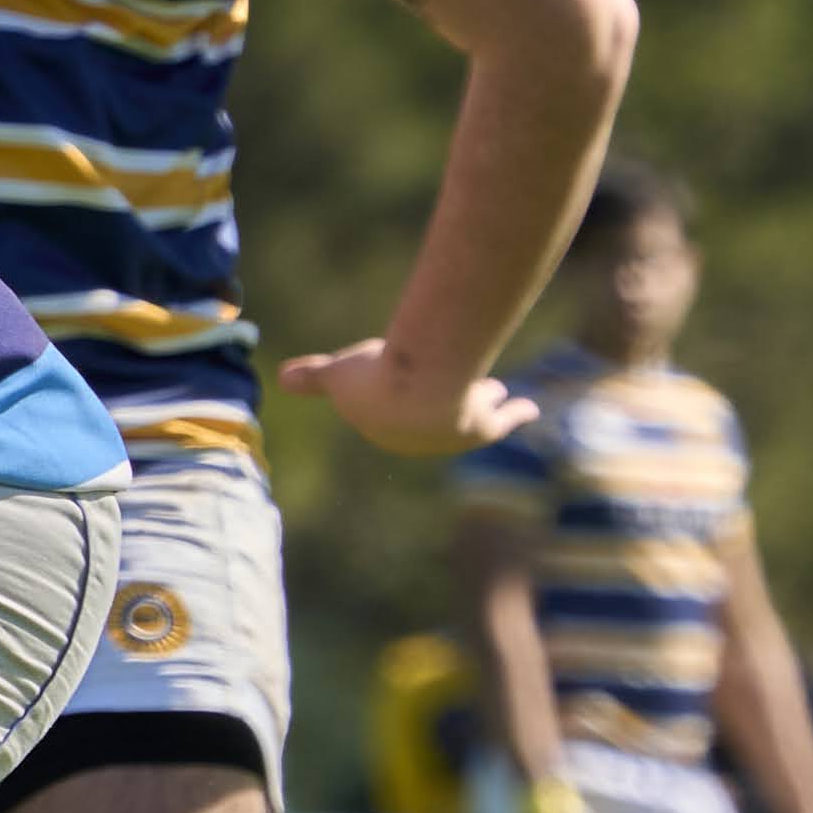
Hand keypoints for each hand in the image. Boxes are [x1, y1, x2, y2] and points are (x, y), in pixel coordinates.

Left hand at [282, 338, 536, 457]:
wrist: (419, 392)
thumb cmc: (374, 381)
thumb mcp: (337, 374)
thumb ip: (313, 376)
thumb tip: (281, 377)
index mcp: (387, 429)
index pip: (396, 408)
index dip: (400, 395)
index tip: (405, 386)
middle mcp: (425, 439)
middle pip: (438, 417)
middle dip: (444, 405)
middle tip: (444, 390)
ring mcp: (458, 431)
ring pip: (474, 411)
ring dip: (482, 399)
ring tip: (496, 387)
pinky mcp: (486, 423)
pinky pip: (505, 418)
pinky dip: (518, 413)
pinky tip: (530, 408)